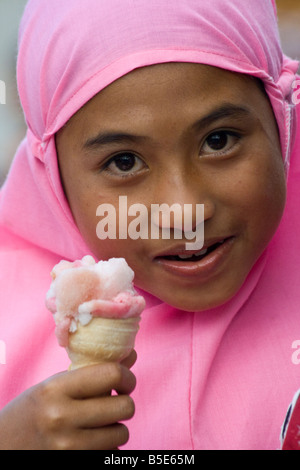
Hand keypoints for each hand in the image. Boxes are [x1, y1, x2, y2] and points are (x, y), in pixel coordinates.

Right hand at [0, 351, 136, 449]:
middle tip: (114, 402)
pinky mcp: (74, 463)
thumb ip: (92, 372)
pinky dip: (107, 446)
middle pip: (124, 406)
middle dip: (124, 402)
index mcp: (56, 388)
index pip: (112, 374)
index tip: (124, 381)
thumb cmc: (31, 411)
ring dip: (116, 427)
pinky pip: (111, 453)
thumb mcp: (54, 385)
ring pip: (121, 433)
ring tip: (99, 423)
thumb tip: (131, 356)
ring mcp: (68, 446)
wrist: (3, 447)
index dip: (127, 376)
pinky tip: (92, 440)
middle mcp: (62, 417)